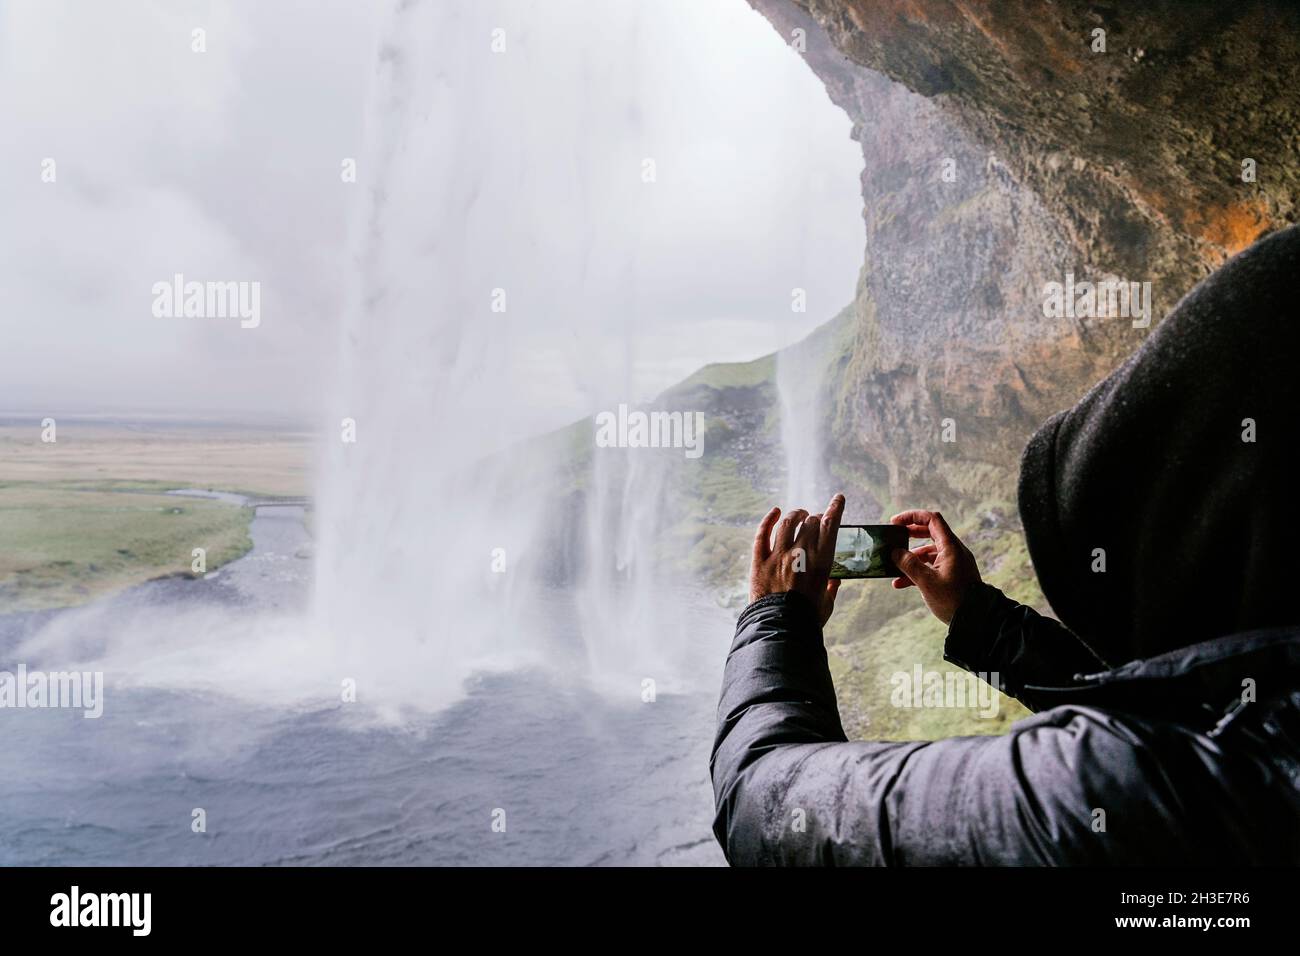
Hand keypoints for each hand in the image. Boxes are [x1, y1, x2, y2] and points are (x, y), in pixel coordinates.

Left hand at [749, 494, 844, 625]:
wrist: (780, 629)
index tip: (838, 499)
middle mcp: (801, 554)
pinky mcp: (759, 561)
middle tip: (815, 520)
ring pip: (787, 523)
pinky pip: (762, 534)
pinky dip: (768, 519)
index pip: (830, 526)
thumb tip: (835, 580)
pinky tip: (774, 512)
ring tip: (799, 514)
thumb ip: (831, 589)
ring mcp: (778, 556)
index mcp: (821, 563)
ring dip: (795, 514)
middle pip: (809, 522)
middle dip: (815, 517)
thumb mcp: (827, 604)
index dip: (835, 509)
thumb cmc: (807, 620)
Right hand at [888, 509, 980, 624]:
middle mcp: (953, 551)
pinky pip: (931, 567)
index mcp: (950, 547)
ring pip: (928, 552)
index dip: (912, 517)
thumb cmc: (953, 599)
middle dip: (910, 535)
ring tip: (894, 568)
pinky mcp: (951, 575)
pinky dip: (917, 571)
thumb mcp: (926, 581)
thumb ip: (909, 564)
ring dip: (911, 558)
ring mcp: (953, 563)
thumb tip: (895, 552)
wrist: (975, 619)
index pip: (932, 520)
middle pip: (930, 533)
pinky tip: (901, 583)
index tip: (895, 522)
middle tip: (894, 538)